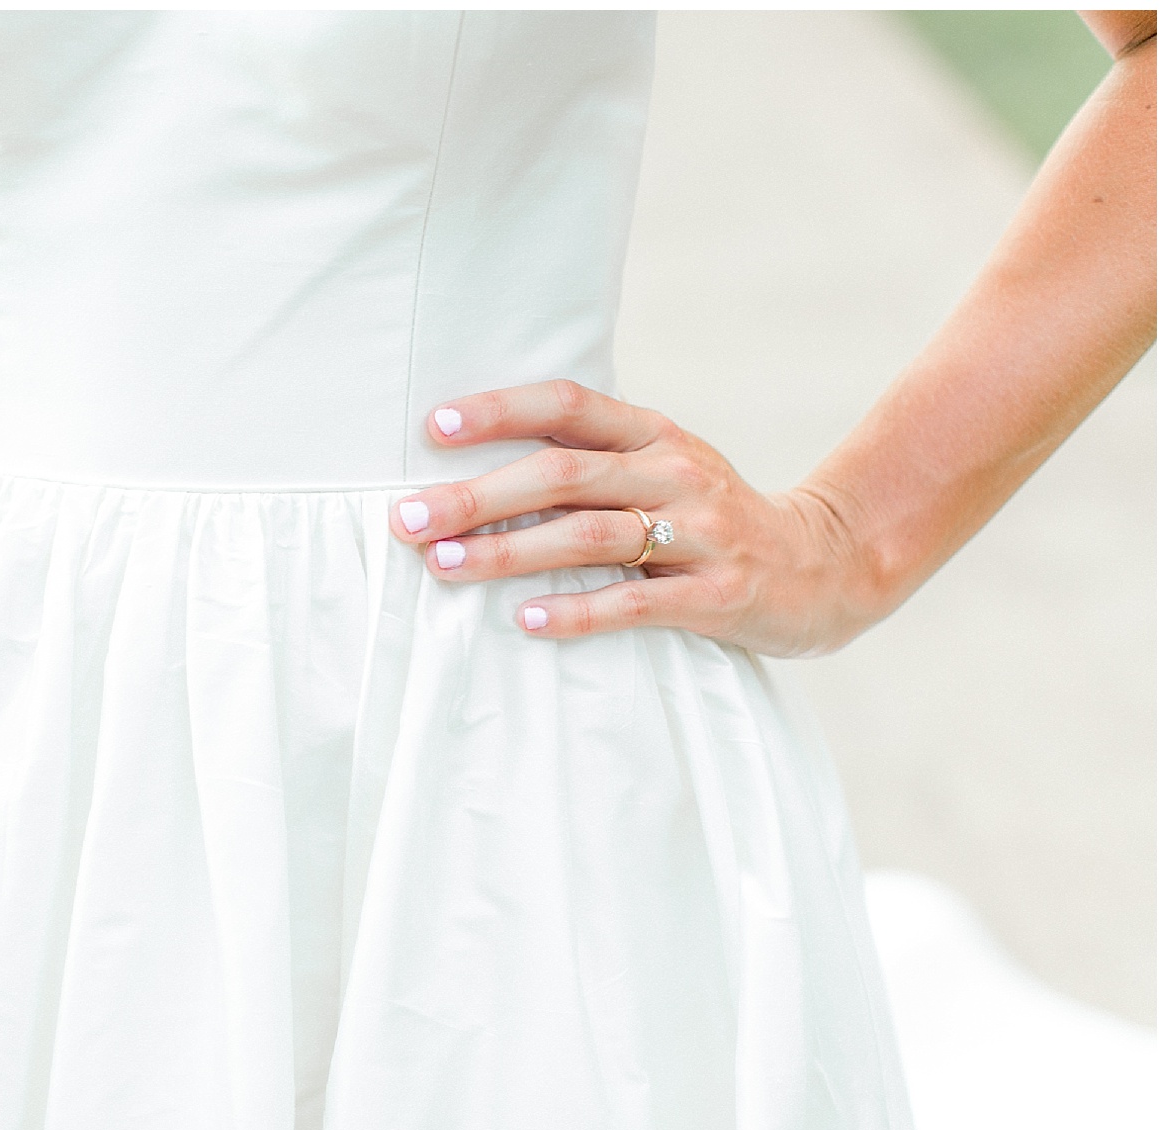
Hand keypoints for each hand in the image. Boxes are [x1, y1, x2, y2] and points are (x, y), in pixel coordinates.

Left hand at [387, 379, 888, 657]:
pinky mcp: (717, 594)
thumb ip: (589, 464)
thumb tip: (470, 470)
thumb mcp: (661, 471)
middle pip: (563, 473)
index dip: (500, 411)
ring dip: (508, 553)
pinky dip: (577, 610)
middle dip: (478, 496)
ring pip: (589, 535)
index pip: (568, 404)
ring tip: (443, 567)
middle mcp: (675, 472)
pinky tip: (526, 621)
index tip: (432, 427)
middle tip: (410, 519)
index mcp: (653, 434)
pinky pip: (636, 601)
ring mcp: (700, 533)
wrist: (825, 567)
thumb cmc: (709, 520)